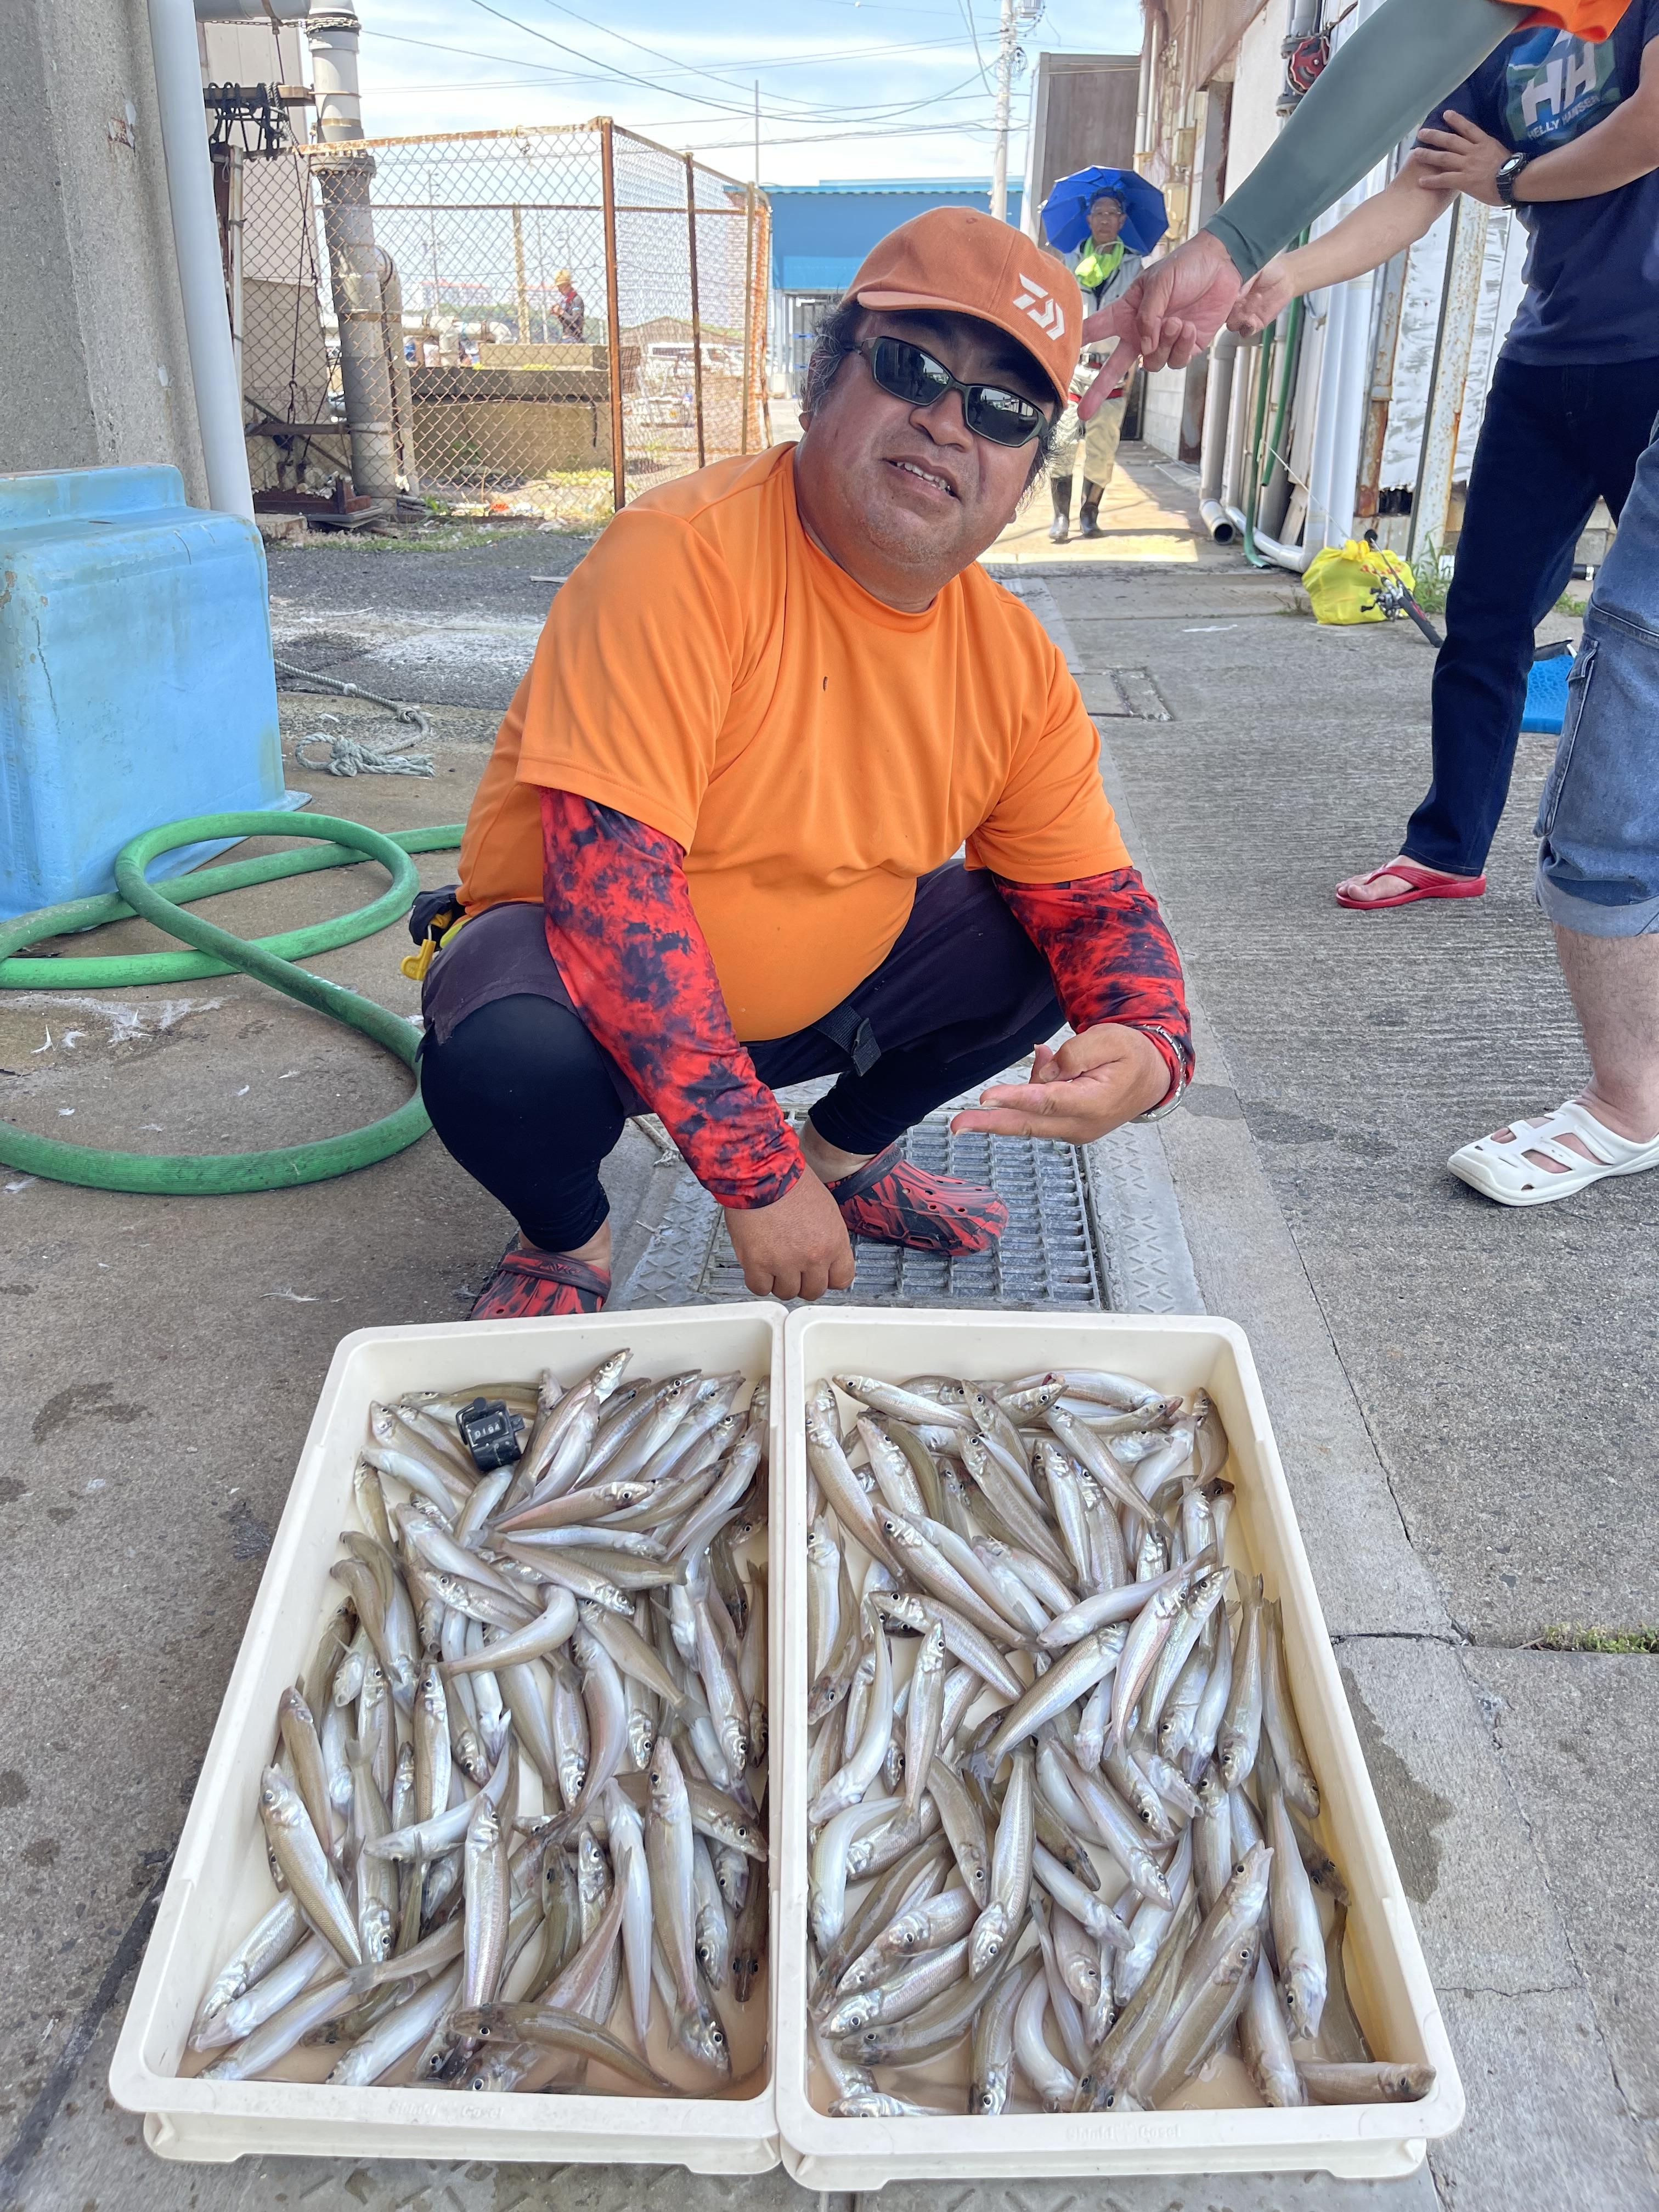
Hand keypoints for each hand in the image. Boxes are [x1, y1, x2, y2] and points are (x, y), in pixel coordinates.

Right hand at [723, 1170, 855, 1300]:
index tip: (820, 1274)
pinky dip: (758, 1280)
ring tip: (773, 1262)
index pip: (842, 1280)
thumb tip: (822, 1253)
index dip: (828, 1278)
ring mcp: (785, 1262)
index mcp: (834, 1242)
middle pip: (814, 1291)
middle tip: (793, 1268)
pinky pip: (760, 1288)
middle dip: (803, 1281)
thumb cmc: (790, 1181)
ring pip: (787, 1292)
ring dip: (780, 1280)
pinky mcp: (758, 1263)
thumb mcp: (826, 1209)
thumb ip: (827, 1237)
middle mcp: (813, 1256)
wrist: (762, 1172)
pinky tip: (758, 1266)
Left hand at [950, 1024, 1172, 1145]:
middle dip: (990, 1124)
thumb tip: (1043, 1072)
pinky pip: (1039, 1113)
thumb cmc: (1131, 1054)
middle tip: (956, 1126)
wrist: (1152, 1078)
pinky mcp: (1067, 1128)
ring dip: (1019, 1095)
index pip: (1046, 1101)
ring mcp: (1073, 1130)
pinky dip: (1030, 1095)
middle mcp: (1081, 1125)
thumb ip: (1073, 1054)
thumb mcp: (1109, 1039)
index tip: (986, 1097)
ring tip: (1048, 1056)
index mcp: (1094, 1103)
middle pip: (1027, 1123)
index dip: (1015, 1099)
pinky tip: (1048, 1066)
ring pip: (1030, 1118)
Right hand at [1081, 230, 1244, 400]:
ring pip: (1152, 363)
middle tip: (1084, 412)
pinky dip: (1182, 346)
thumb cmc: (1186, 265)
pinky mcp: (1185, 348)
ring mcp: (1162, 342)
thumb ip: (1148, 315)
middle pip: (1114, 366)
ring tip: (1177, 322)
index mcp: (1127, 312)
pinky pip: (1176, 361)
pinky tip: (1189, 327)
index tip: (1059, 356)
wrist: (1222, 266)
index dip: (1078, 342)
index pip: (1097, 329)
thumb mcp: (1160, 282)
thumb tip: (1143, 347)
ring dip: (1164, 345)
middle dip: (1099, 390)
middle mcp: (1141, 332)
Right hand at [1227, 256, 1295, 336]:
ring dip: (1238, 321)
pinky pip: (1246, 332)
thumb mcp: (1257, 269)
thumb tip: (1237, 293)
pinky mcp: (1255, 324)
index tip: (1228, 298)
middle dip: (1229, 313)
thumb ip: (1246, 280)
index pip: (1218, 301)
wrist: (1286, 279)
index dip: (1221, 302)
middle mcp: (1235, 305)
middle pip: (1223, 315)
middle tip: (1238, 305)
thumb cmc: (1270, 270)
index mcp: (1232, 291)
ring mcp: (1244, 315)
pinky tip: (1253, 321)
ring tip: (1247, 311)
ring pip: (1232, 325)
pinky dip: (1248, 329)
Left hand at [1414, 110, 1508, 204]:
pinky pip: (1445, 179)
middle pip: (1451, 140)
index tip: (1446, 114)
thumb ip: (1491, 152)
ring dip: (1428, 155)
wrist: (1517, 180)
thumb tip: (1488, 154)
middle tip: (1422, 132)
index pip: (1469, 128)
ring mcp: (1468, 165)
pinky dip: (1432, 180)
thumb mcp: (1503, 154)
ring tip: (1415, 153)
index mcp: (1485, 143)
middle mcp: (1474, 151)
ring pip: (1444, 157)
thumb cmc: (1515, 170)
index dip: (1456, 120)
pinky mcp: (1465, 180)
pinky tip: (1421, 181)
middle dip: (1435, 135)